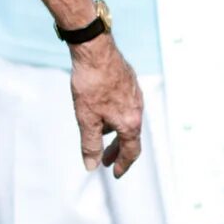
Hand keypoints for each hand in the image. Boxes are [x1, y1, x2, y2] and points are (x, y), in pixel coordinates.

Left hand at [69, 35, 143, 177]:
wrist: (95, 51)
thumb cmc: (91, 85)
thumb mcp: (86, 120)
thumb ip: (90, 144)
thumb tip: (91, 165)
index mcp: (130, 122)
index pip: (131, 151)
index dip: (123, 164)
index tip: (114, 172)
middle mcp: (137, 109)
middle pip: (131, 136)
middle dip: (118, 150)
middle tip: (105, 159)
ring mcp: (134, 94)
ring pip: (127, 119)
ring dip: (115, 132)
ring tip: (100, 135)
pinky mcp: (129, 82)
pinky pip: (125, 106)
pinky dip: (115, 115)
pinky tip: (102, 111)